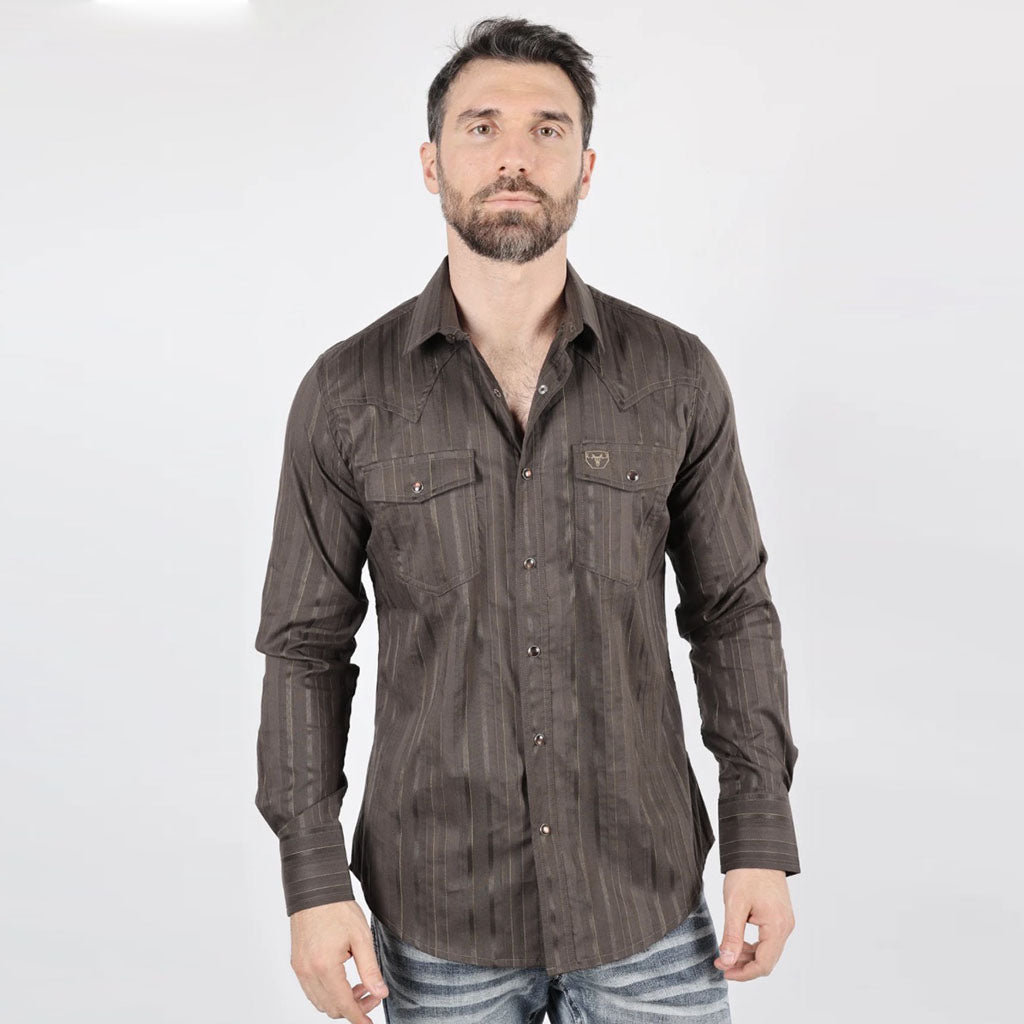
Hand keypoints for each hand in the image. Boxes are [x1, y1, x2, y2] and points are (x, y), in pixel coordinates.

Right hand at [289, 899, 388, 1020]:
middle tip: (372, 994)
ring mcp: (300, 969)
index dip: (359, 1017)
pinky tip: (343, 979)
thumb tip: (380, 993)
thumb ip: (370, 969)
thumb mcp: (361, 937)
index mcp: (325, 966)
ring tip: (360, 986)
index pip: (344, 1004)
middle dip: (353, 1008)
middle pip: (331, 1008)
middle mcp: (308, 972)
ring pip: (320, 1002)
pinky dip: (328, 992)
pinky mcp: (297, 963)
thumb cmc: (338, 909)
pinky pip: (311, 990)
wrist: (315, 890)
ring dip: (340, 1001)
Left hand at [713, 868, 794, 980]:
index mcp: (777, 926)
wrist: (758, 850)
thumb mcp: (734, 905)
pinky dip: (754, 946)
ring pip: (768, 951)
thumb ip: (732, 936)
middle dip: (744, 966)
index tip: (722, 970)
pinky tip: (737, 942)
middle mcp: (786, 927)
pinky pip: (768, 940)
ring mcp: (784, 922)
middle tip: (721, 962)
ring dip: (748, 956)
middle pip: (767, 961)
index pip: (763, 964)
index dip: (743, 973)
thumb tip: (727, 961)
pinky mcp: (780, 916)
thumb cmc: (747, 873)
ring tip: (726, 953)